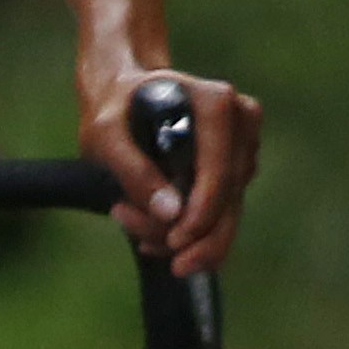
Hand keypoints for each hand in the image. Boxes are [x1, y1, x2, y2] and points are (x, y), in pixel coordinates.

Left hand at [85, 62, 261, 276]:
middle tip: (147, 248)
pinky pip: (219, 218)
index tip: (175, 240)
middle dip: (191, 236)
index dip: (203, 211)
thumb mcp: (105, 134)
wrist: (122, 100)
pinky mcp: (237, 174)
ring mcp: (243, 149)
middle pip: (230, 199)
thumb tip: (171, 214)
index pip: (221, 169)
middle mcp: (240, 124)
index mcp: (216, 103)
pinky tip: (146, 227)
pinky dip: (184, 233)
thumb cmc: (113, 110)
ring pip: (225, 216)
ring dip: (178, 234)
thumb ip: (133, 170)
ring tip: (126, 216)